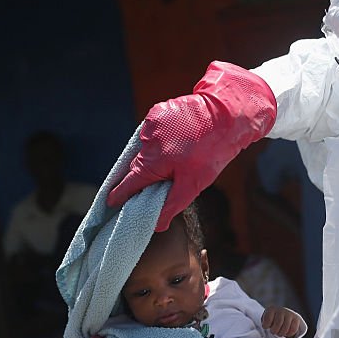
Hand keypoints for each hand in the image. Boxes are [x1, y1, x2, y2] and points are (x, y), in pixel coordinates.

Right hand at [107, 62, 276, 230]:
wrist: (227, 113)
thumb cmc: (212, 152)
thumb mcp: (193, 184)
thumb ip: (171, 205)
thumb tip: (156, 226)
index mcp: (152, 161)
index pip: (128, 184)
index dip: (120, 195)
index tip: (111, 203)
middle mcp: (146, 142)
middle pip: (137, 166)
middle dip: (144, 176)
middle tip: (160, 182)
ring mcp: (150, 124)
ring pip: (146, 148)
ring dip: (156, 156)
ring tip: (178, 157)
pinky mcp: (157, 111)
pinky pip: (153, 132)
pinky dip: (161, 138)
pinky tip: (178, 140)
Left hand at [262, 307, 302, 337]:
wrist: (283, 315)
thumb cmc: (272, 319)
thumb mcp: (265, 320)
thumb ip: (264, 323)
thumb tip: (265, 327)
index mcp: (272, 309)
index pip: (268, 319)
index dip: (266, 326)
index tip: (266, 327)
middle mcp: (281, 310)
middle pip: (278, 323)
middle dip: (274, 331)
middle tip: (273, 332)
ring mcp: (289, 314)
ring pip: (286, 327)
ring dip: (281, 333)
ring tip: (279, 333)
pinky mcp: (296, 319)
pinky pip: (293, 329)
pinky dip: (289, 334)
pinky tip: (286, 332)